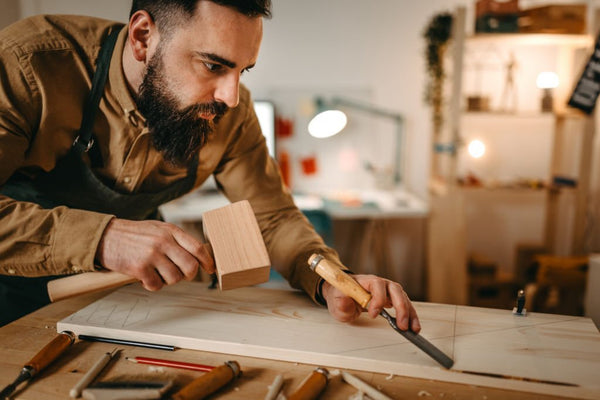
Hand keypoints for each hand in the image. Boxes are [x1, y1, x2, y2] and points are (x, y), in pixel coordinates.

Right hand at [95, 218, 214, 290]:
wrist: (105, 236)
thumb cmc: (133, 234)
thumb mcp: (158, 228)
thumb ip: (176, 239)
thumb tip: (197, 255)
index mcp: (170, 231)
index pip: (197, 248)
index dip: (207, 261)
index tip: (210, 269)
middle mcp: (163, 241)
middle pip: (190, 266)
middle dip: (188, 275)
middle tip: (180, 275)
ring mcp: (152, 254)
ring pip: (175, 278)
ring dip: (168, 280)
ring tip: (157, 273)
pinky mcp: (140, 267)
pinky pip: (157, 285)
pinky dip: (153, 285)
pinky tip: (145, 278)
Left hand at [321, 274, 420, 332]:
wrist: (342, 295)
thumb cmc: (340, 296)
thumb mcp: (336, 300)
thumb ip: (341, 302)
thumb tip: (344, 300)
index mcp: (365, 281)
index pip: (377, 285)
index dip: (378, 299)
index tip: (373, 314)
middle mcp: (379, 283)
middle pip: (395, 290)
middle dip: (400, 307)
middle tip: (401, 324)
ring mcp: (386, 291)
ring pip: (403, 297)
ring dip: (409, 312)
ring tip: (413, 328)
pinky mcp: (391, 299)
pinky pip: (404, 305)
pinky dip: (410, 315)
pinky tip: (413, 326)